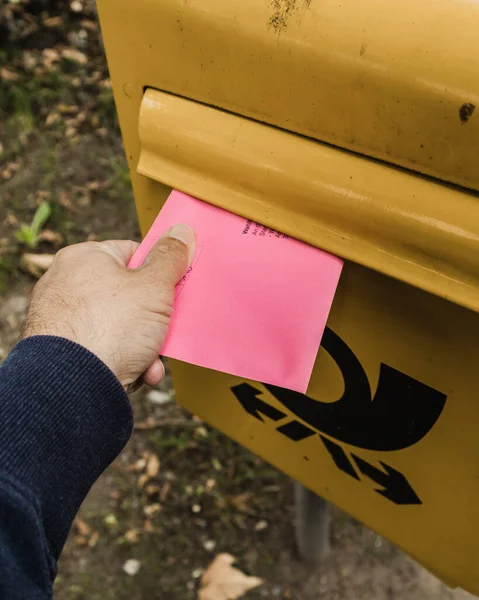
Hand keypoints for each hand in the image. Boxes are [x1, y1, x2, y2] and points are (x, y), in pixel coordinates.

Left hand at [23, 224, 195, 389]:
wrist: (73, 387)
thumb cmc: (109, 328)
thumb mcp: (153, 287)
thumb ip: (170, 258)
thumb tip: (181, 230)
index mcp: (84, 258)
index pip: (132, 253)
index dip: (159, 271)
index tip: (174, 289)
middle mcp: (66, 283)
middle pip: (128, 294)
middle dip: (154, 319)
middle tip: (167, 330)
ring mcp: (61, 318)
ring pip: (119, 326)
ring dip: (144, 345)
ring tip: (150, 361)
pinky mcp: (61, 350)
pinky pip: (103, 347)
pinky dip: (123, 359)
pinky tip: (136, 374)